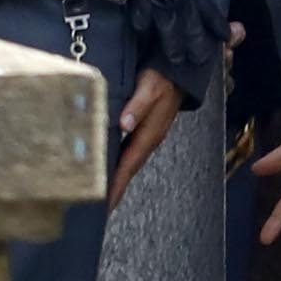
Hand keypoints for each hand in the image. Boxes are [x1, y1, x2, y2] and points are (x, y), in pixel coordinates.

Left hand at [113, 64, 186, 196]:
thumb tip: (125, 124)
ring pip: (130, 163)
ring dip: (119, 179)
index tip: (106, 204)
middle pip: (129, 170)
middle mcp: (150, 139)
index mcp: (150, 133)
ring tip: (104, 194)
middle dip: (116, 190)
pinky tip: (112, 167)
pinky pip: (131, 153)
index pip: (129, 165)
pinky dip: (121, 164)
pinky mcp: (147, 130)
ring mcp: (149, 136)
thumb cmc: (163, 77)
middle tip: (100, 209)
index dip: (117, 185)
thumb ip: (138, 105)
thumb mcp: (150, 87)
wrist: (180, 71)